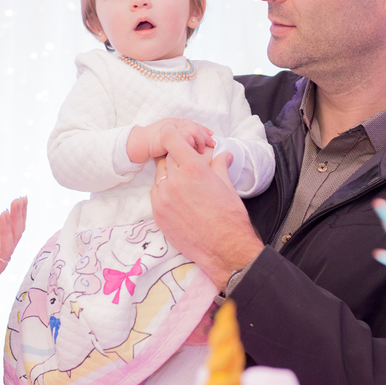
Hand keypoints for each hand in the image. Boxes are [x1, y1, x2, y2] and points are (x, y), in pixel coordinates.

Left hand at [0, 196, 27, 321]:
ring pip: (6, 248)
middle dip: (17, 218)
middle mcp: (2, 260)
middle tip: (19, 200)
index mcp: (3, 252)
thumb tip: (6, 216)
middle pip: (15, 237)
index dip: (20, 215)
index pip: (16, 230)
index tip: (23, 198)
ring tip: (5, 213)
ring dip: (7, 230)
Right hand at [127, 118, 213, 163]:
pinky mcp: (167, 133)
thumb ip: (183, 141)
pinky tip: (192, 149)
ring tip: (200, 150)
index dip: (204, 130)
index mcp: (177, 123)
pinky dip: (189, 142)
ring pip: (191, 130)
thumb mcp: (172, 142)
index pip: (195, 125)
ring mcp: (171, 127)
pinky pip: (182, 136)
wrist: (141, 144)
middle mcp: (175, 123)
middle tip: (209, 145)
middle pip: (195, 127)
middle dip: (204, 136)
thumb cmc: (155, 145)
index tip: (212, 137)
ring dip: (198, 139)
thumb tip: (196, 148)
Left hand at [150, 127, 262, 289]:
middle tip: (187, 165)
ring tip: (185, 186)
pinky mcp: (158, 214)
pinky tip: (179, 199)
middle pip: (166, 157)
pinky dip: (164, 192)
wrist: (224, 249)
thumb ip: (219, 165)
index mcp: (193, 168)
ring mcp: (163, 198)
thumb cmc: (229, 217)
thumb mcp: (227, 185)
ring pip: (159, 176)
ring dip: (169, 175)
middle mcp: (174, 181)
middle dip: (176, 157)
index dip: (173, 135)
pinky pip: (156, 194)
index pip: (171, 138)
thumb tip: (222, 154)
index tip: (178, 138)